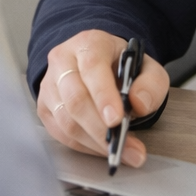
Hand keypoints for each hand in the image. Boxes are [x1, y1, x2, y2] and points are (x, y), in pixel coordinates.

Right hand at [37, 29, 169, 168]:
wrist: (99, 64)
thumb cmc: (120, 66)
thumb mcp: (146, 67)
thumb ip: (150, 84)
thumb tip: (139, 104)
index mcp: (89, 43)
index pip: (92, 67)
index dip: (104, 95)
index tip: (117, 120)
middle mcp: (63, 61)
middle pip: (75, 98)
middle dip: (99, 128)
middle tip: (122, 146)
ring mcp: (50, 84)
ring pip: (66, 119)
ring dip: (93, 141)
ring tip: (118, 152)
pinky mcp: (45, 107)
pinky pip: (61, 132)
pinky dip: (83, 145)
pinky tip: (102, 148)